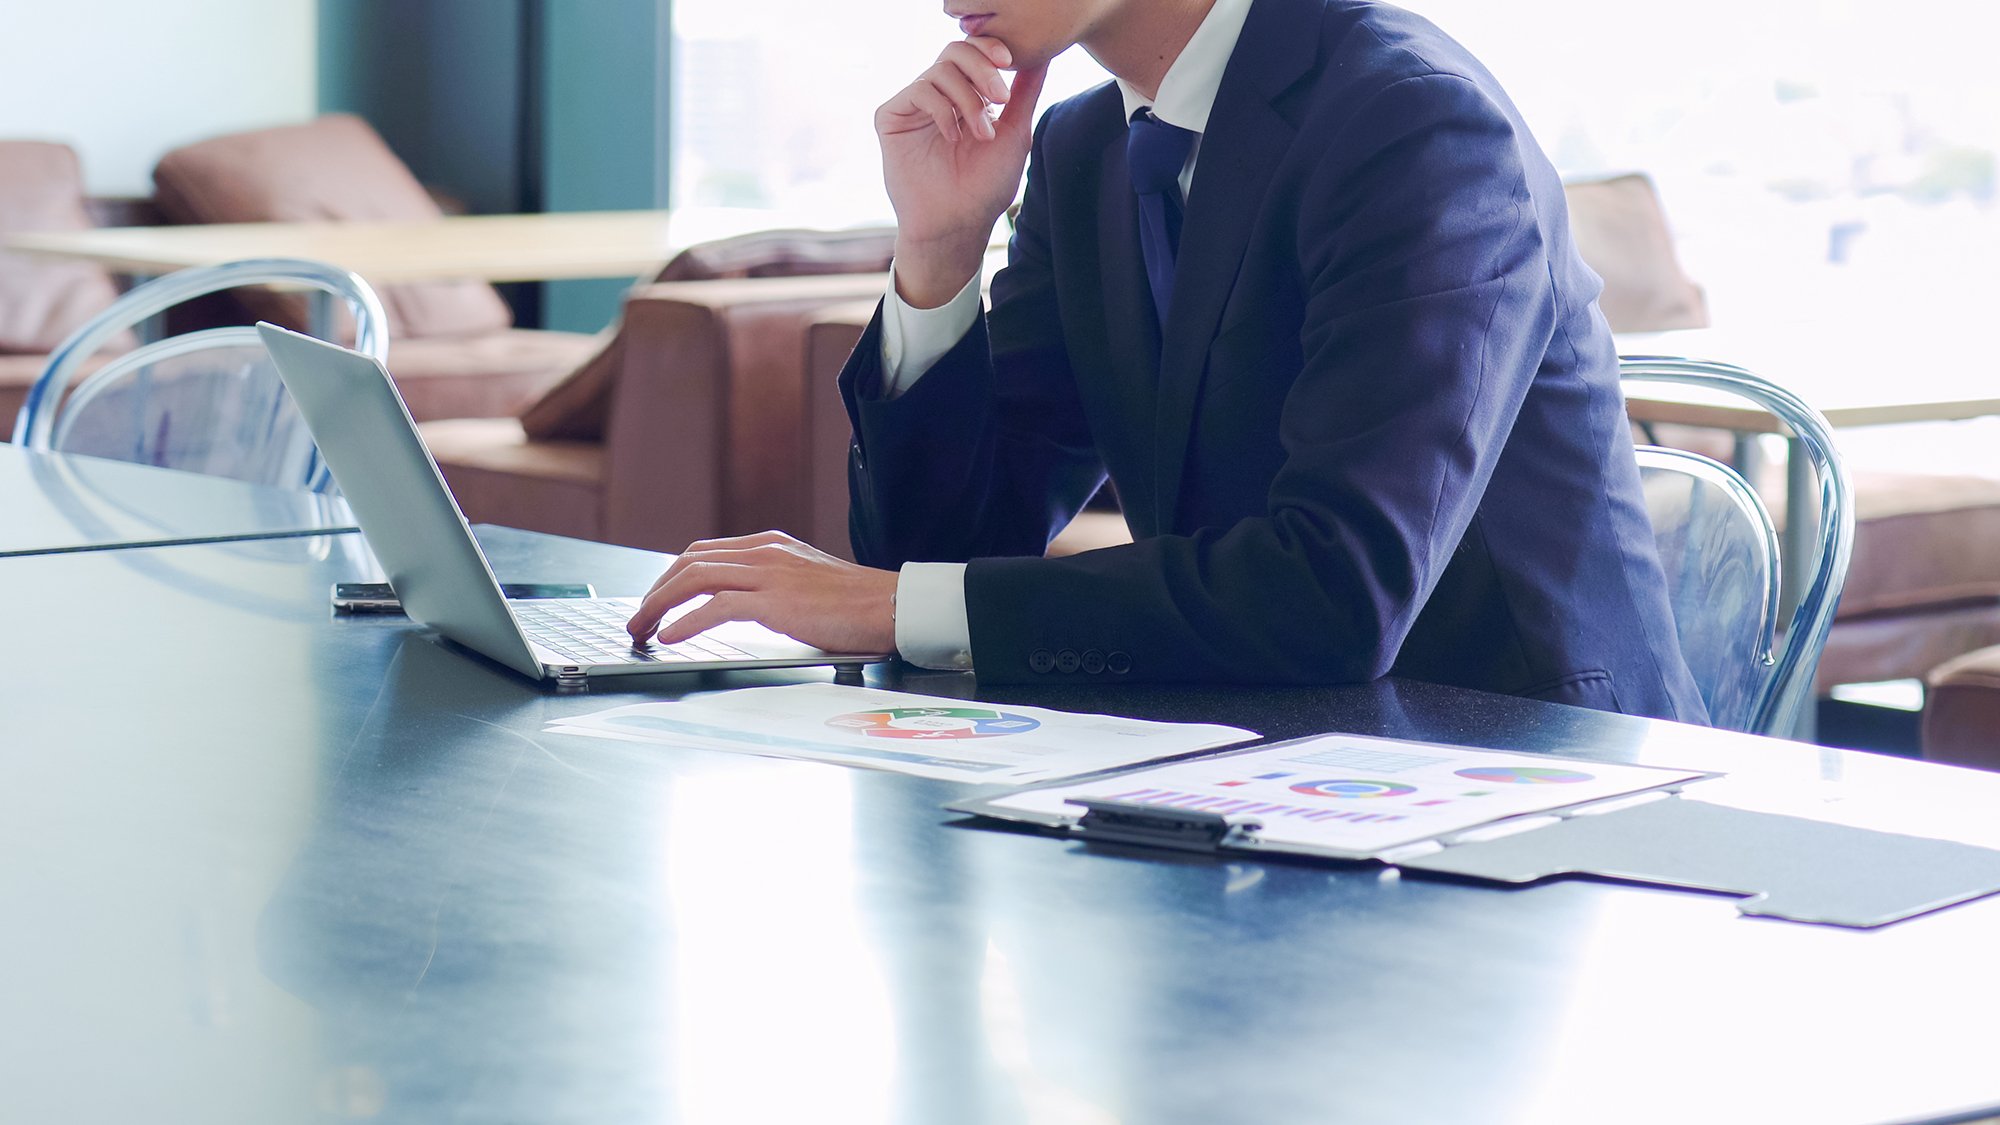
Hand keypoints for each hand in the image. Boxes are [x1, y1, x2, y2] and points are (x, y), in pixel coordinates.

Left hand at [625, 530, 898, 655]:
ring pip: (695, 578)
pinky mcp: (777, 601)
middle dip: (656, 591)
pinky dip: (687, 621)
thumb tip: (743, 607)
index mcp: (771, 545)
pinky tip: (672, 637)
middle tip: (639, 618)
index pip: (706, 552)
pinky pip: (717, 607)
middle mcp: (765, 552)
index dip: (672, 576)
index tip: (657, 600)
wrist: (893, 605)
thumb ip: (775, 586)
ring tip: (643, 630)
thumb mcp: (807, 582)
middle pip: (690, 561)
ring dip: (660, 605)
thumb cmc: (858, 604)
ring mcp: (770, 574)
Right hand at [876, 38, 1046, 306]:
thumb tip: (1043, 55)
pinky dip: (942, 110)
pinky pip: (918, 91)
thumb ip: (1025, 92)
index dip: (990, 48)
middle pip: (954, 51)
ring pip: (939, 71)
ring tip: (981, 134)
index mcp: (964, 96)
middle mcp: (937, 97)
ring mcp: (913, 106)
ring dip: (968, 100)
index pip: (973, 53)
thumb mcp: (1015, 133)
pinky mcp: (890, 117)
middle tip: (1001, 97)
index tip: (1011, 61)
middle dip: (983, 69)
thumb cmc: (985, 186)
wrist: (956, 223)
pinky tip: (953, 138)